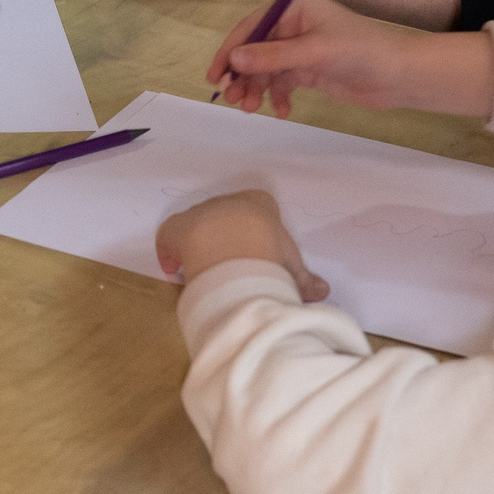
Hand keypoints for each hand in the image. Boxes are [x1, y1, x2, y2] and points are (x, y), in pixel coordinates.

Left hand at [155, 191, 326, 299]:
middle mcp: (228, 202)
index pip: (259, 208)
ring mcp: (201, 212)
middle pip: (227, 219)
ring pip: (200, 227)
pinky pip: (170, 238)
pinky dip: (170, 252)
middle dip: (228, 239)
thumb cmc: (271, 250)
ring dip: (201, 246)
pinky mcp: (177, 227)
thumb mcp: (293, 265)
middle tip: (232, 265)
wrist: (236, 245)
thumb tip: (322, 291)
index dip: (257, 231)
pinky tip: (174, 269)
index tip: (258, 250)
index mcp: (259, 202)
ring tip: (206, 270)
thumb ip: (303, 278)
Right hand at [208, 0, 493, 118]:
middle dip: (242, 75)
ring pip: (266, 69)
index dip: (231, 50)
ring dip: (257, 89)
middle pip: (255, 49)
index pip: (252, 26)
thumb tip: (233, 61)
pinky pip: (283, 83)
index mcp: (295, 6)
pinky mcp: (310, 70)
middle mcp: (294, 24)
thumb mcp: (315, 52)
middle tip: (233, 100)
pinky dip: (278, 97)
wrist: (400, 76)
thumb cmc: (361, 51)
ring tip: (252, 110)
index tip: (216, 75)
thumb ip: (273, 57)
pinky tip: (282, 111)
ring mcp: (301, 48)